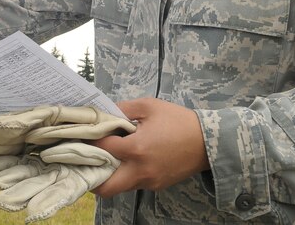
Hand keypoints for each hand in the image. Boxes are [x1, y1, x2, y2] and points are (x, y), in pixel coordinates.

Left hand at [91, 98, 209, 196]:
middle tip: (89, 160)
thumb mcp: (149, 106)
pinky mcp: (157, 186)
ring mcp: (149, 181)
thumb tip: (104, 113)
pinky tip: (129, 160)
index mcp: (136, 148)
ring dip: (110, 176)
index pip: (102, 148)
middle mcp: (140, 170)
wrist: (208, 141)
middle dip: (92, 176)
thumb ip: (123, 108)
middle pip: (106, 187)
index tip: (87, 133)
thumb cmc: (178, 120)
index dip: (91, 139)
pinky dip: (127, 175)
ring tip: (107, 158)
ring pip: (120, 187)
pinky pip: (135, 184)